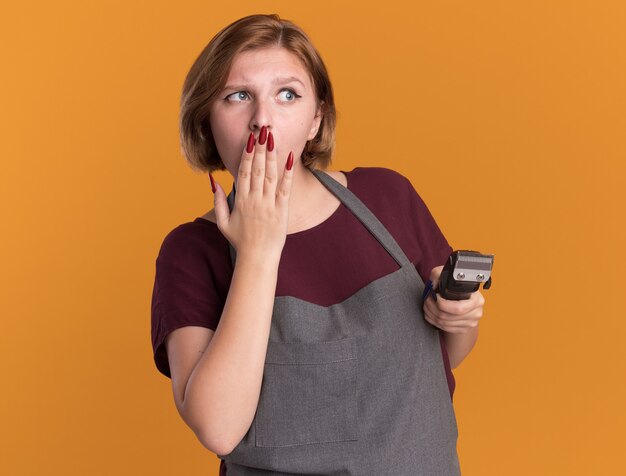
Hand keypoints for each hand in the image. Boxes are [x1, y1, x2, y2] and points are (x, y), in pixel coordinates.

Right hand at [211, 127, 293, 259]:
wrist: (258, 258)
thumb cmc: (240, 240)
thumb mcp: (223, 222)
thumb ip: (218, 201)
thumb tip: (213, 182)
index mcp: (241, 201)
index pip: (244, 172)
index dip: (248, 154)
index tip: (250, 140)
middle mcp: (256, 200)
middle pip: (258, 170)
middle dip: (260, 149)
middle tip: (263, 131)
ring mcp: (270, 205)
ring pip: (271, 176)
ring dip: (272, 156)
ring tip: (273, 138)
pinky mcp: (282, 210)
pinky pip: (285, 188)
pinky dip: (288, 173)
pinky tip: (290, 158)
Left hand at [423, 265, 484, 333]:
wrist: (465, 299)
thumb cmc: (457, 287)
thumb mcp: (449, 275)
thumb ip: (438, 275)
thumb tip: (432, 284)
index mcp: (476, 299)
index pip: (457, 308)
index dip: (442, 303)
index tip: (435, 295)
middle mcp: (476, 312)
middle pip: (447, 316)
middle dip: (432, 307)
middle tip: (427, 299)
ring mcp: (470, 323)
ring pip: (443, 323)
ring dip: (430, 314)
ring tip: (427, 305)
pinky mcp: (463, 329)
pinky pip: (444, 328)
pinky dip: (433, 321)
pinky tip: (431, 313)